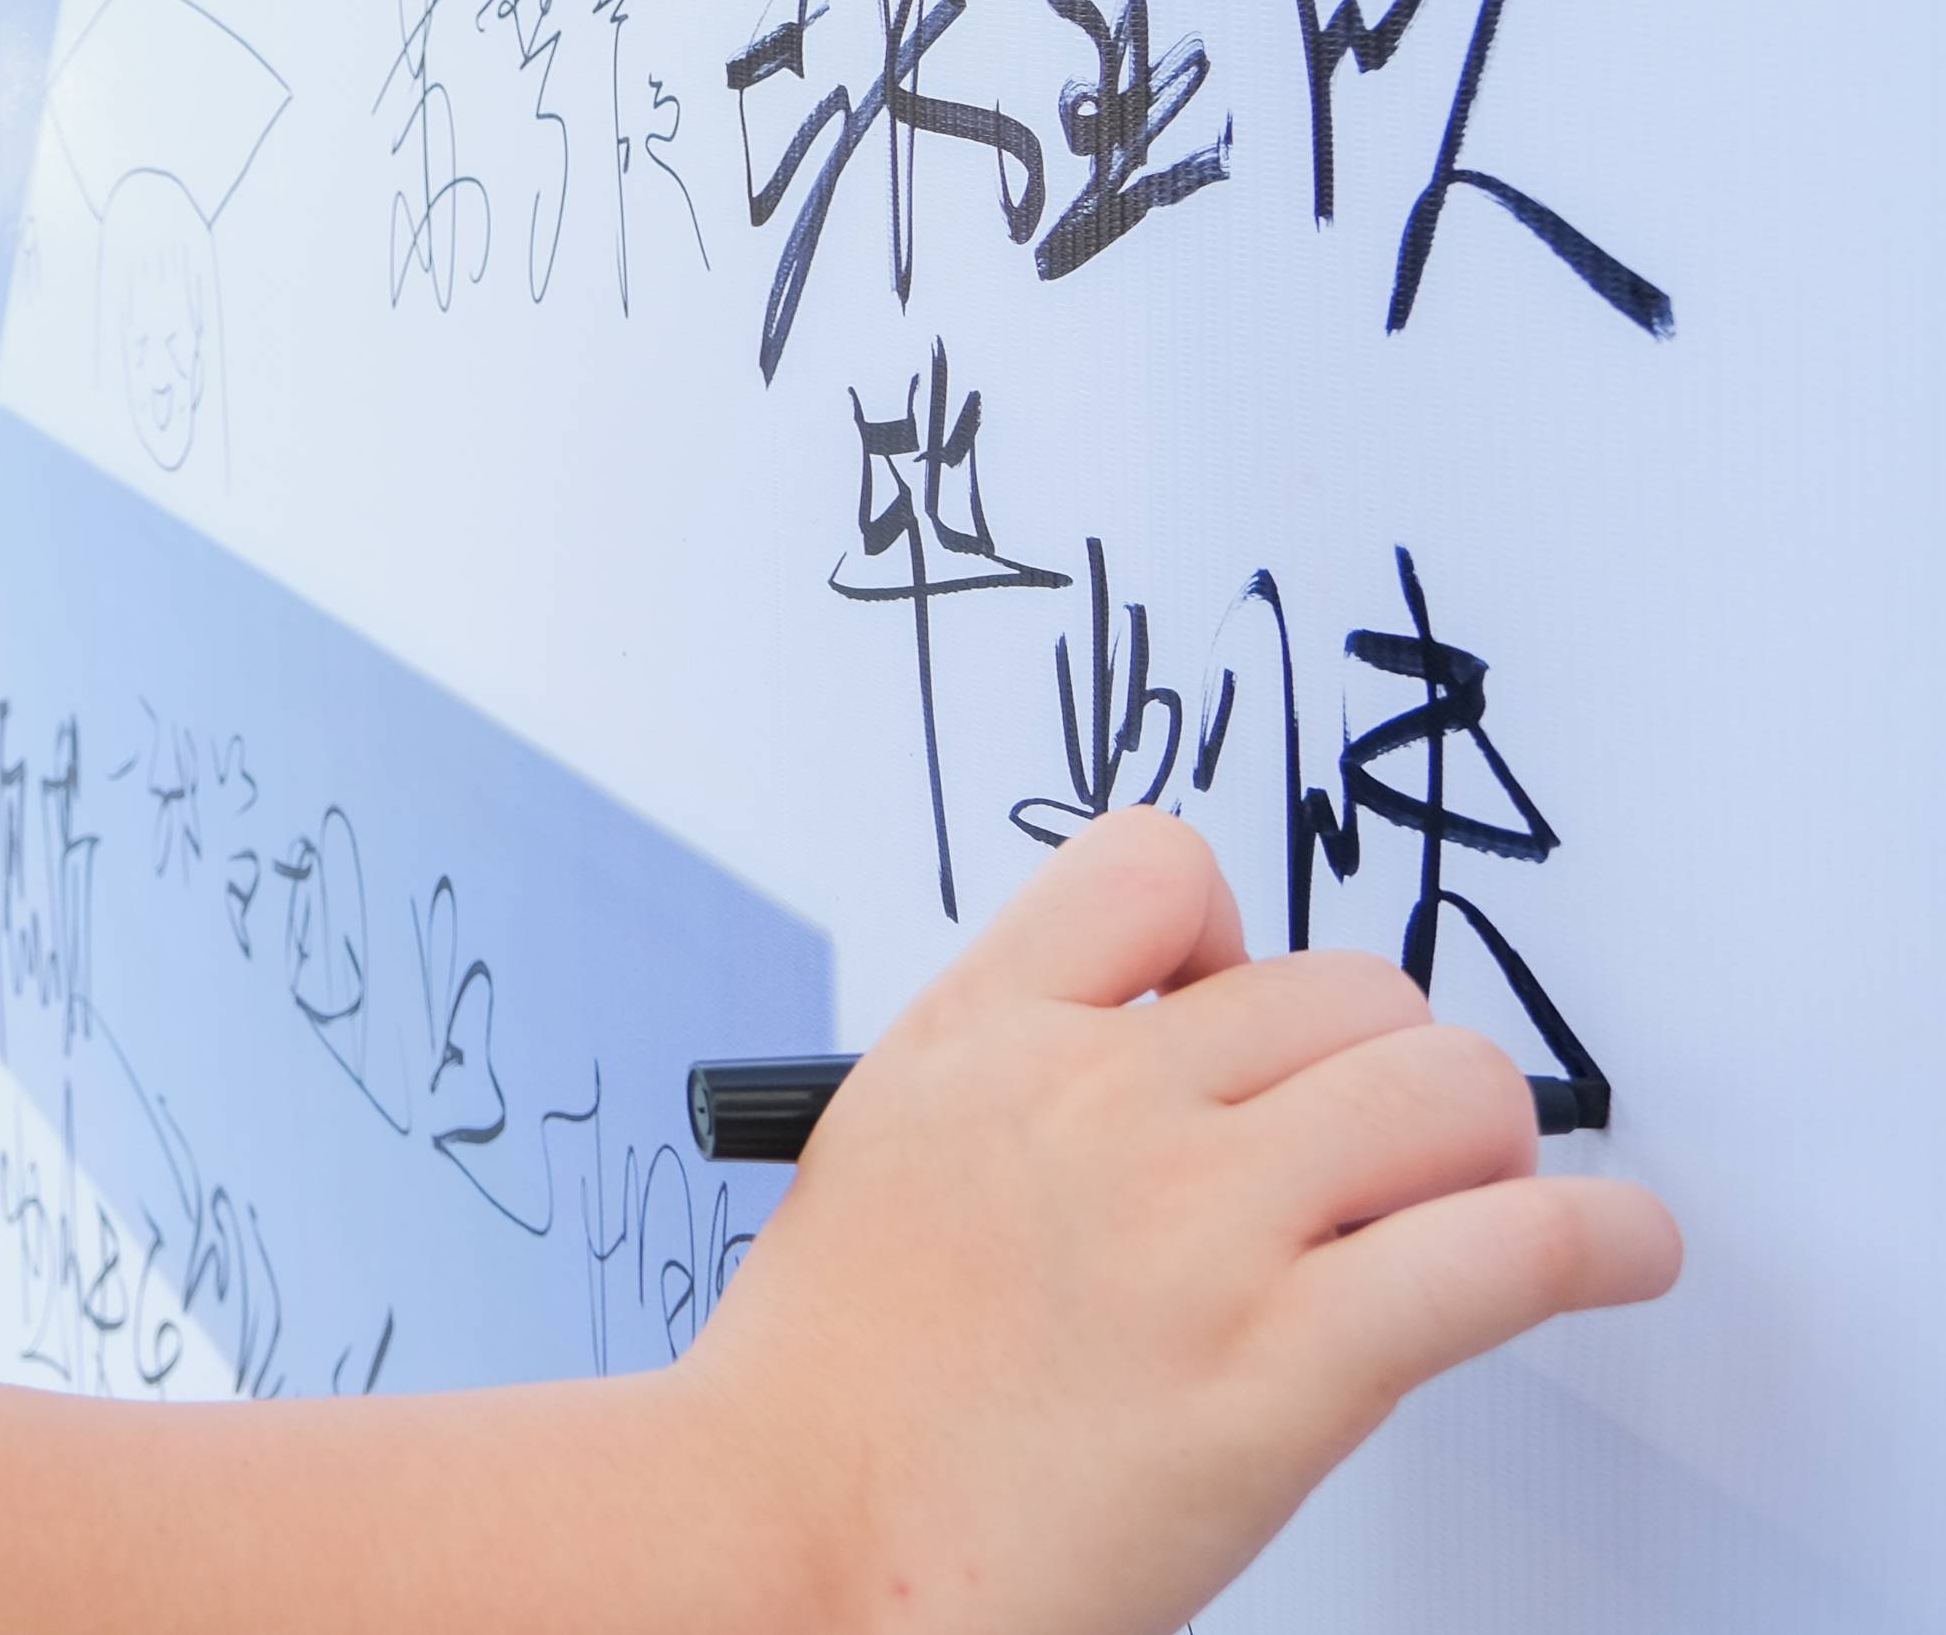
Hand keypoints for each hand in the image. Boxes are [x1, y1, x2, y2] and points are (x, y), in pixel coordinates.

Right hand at [670, 809, 1678, 1634]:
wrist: (786, 1536)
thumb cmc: (829, 1392)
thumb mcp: (886, 1161)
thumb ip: (1017, 1092)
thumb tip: (1173, 1077)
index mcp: (985, 1041)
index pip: (1161, 872)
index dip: (1237, 941)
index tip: (1264, 1023)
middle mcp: (1099, 1101)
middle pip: (1347, 990)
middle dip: (1390, 1069)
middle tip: (1397, 1157)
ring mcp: (1197, 1224)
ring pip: (1447, 1088)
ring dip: (1491, 1145)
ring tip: (1481, 1206)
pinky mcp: (1287, 1363)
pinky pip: (1509, 1249)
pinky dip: (1601, 1242)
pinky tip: (1619, 1255)